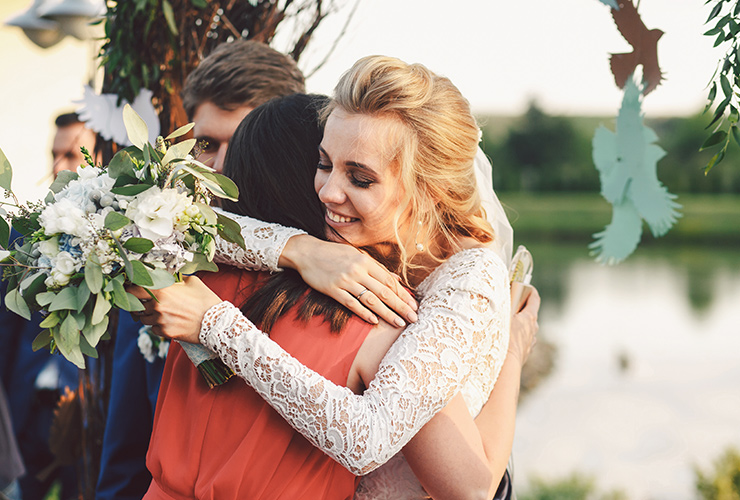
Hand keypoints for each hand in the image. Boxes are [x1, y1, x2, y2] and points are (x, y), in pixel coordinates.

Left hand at [127, 276, 221, 343]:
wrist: (216, 322)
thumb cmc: (205, 300)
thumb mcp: (192, 281)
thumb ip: (175, 278)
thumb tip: (165, 275)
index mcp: (162, 291)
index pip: (133, 290)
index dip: (130, 289)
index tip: (131, 289)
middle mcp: (157, 306)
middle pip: (136, 306)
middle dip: (140, 304)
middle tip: (147, 302)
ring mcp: (160, 321)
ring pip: (144, 319)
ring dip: (149, 315)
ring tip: (163, 312)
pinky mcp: (165, 332)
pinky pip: (154, 329)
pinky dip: (159, 326)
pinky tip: (170, 321)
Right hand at [279, 234, 418, 326]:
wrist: (307, 252)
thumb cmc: (333, 254)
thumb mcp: (356, 255)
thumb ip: (375, 267)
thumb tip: (395, 278)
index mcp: (365, 261)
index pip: (389, 280)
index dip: (403, 294)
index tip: (413, 304)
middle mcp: (357, 270)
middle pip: (384, 291)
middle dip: (401, 306)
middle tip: (413, 318)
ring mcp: (345, 281)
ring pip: (371, 300)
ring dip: (387, 313)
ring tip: (399, 323)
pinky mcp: (333, 290)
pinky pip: (351, 304)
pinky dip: (364, 313)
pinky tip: (375, 321)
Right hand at [507, 286, 539, 365]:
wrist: (505, 365)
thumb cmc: (501, 339)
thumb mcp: (500, 317)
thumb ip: (501, 306)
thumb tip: (498, 297)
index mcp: (529, 318)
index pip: (534, 300)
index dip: (531, 292)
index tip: (529, 287)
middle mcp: (532, 329)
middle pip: (530, 315)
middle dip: (522, 309)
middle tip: (512, 306)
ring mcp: (530, 342)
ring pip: (527, 330)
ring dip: (519, 326)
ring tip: (507, 324)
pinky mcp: (525, 353)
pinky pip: (522, 342)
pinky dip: (517, 338)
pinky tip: (506, 340)